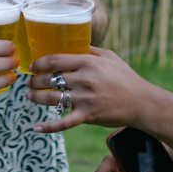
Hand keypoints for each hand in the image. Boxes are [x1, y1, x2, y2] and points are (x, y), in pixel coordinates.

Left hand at [27, 47, 152, 131]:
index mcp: (88, 62)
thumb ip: (90, 50)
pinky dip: (49, 127)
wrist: (143, 103)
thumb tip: (73, 43)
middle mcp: (85, 80)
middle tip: (30, 83)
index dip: (39, 63)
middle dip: (35, 81)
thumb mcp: (110, 57)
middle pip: (50, 79)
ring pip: (52, 99)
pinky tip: (36, 128)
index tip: (33, 66)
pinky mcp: (88, 116)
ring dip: (36, 98)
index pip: (55, 60)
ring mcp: (85, 99)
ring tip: (30, 96)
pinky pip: (64, 123)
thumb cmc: (126, 78)